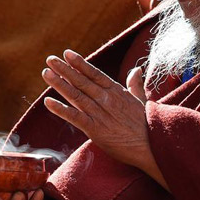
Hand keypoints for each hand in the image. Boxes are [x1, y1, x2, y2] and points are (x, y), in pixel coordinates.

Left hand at [42, 50, 167, 189]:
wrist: (153, 146)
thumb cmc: (149, 124)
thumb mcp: (142, 100)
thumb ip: (135, 85)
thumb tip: (136, 69)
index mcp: (116, 91)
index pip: (94, 73)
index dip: (80, 63)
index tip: (67, 54)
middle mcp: (106, 99)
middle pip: (81, 81)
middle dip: (64, 69)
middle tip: (49, 59)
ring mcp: (100, 114)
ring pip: (75, 95)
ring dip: (59, 84)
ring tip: (46, 73)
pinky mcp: (95, 130)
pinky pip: (75, 117)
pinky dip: (60, 110)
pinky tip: (47, 102)